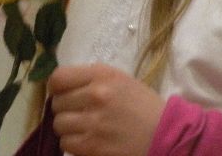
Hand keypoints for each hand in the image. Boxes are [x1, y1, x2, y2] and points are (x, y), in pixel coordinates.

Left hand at [48, 63, 164, 155]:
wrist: (165, 132)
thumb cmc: (142, 104)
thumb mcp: (118, 79)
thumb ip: (90, 79)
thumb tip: (61, 86)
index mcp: (101, 74)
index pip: (58, 78)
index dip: (56, 88)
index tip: (63, 94)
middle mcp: (95, 95)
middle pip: (56, 103)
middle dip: (65, 110)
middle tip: (79, 113)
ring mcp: (93, 122)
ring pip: (59, 125)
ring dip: (68, 129)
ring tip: (84, 128)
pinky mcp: (93, 146)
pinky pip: (67, 144)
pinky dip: (74, 144)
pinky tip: (88, 141)